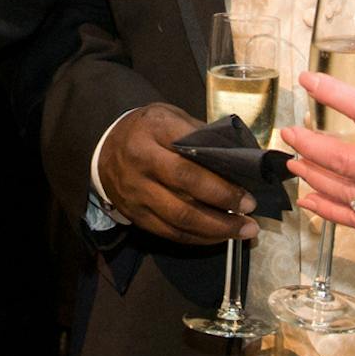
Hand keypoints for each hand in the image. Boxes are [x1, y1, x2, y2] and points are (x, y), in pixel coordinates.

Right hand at [96, 103, 257, 244]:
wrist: (104, 149)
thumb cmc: (146, 130)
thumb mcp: (170, 117)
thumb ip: (199, 134)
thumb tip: (239, 156)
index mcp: (154, 130)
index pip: (192, 157)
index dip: (221, 179)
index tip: (248, 191)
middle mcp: (142, 161)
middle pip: (186, 189)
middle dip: (223, 205)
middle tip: (250, 214)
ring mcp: (136, 192)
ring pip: (179, 218)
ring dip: (215, 229)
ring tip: (243, 231)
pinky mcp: (135, 215)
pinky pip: (170, 233)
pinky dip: (198, 238)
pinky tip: (219, 236)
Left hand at [280, 71, 354, 249]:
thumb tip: (351, 134)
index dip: (331, 92)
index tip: (306, 81)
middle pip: (341, 159)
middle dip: (308, 144)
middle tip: (289, 134)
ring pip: (342, 191)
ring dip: (313, 175)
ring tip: (296, 162)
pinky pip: (353, 220)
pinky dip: (327, 208)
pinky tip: (309, 197)